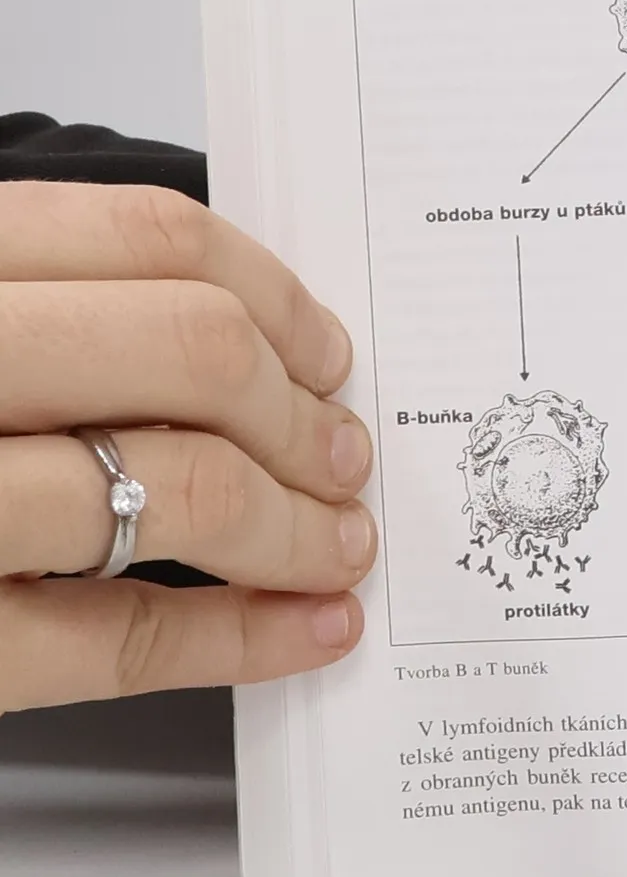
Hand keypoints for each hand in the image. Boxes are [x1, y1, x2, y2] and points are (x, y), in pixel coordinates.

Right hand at [0, 182, 374, 712]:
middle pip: (192, 352)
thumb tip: (224, 338)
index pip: (146, 235)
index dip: (274, 296)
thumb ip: (25, 307)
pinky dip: (243, 639)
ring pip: (180, 490)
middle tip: (344, 453)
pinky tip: (308, 632)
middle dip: (303, 414)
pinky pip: (114, 641)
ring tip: (338, 542)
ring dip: (300, 525)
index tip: (325, 352)